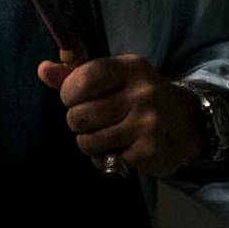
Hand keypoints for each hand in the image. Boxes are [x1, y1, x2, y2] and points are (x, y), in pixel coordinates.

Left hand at [36, 55, 202, 176]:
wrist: (185, 122)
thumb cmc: (136, 95)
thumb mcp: (112, 76)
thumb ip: (75, 73)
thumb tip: (43, 69)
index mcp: (129, 68)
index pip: (83, 79)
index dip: (69, 93)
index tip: (76, 97)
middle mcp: (142, 93)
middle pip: (78, 116)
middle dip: (78, 121)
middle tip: (94, 119)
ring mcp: (148, 123)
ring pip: (87, 141)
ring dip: (90, 142)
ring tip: (106, 133)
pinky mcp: (150, 151)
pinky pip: (105, 160)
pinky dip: (106, 157)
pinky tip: (122, 147)